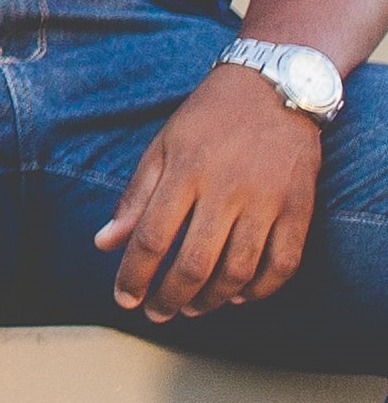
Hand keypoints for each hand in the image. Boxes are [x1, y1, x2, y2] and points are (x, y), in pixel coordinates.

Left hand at [94, 64, 320, 317]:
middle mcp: (227, 190)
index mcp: (185, 173)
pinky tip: (238, 295)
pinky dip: (260, 289)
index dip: (134, 276)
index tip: (124, 299)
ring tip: (191, 308)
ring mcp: (268, 201)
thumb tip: (103, 244)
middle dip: (169, 298)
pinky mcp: (300, 208)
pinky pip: (283, 263)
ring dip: (210, 299)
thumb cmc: (208, 120)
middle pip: (194, 263)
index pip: (151, 239)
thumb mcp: (161, 148)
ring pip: (238, 270)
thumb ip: (135, 198)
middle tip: (156, 313)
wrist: (275, 89)